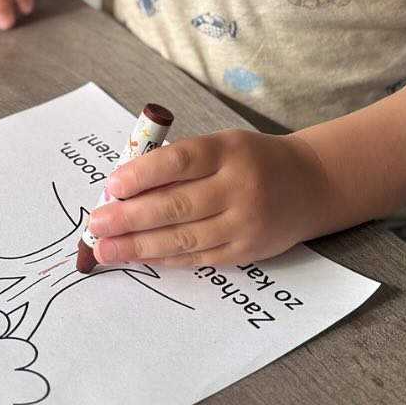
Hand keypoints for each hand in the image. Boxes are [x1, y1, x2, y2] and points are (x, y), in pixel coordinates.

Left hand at [86, 129, 326, 266]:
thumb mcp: (221, 145)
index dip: (143, 174)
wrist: (309, 185)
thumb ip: (179, 162)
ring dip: (138, 246)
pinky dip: (164, 258)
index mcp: (228, 151)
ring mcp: (244, 223)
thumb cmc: (250, 160)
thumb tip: (124, 188)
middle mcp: (238, 188)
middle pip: (177, 205)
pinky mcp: (246, 251)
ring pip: (183, 238)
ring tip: (105, 249)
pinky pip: (197, 257)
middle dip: (130, 218)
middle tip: (96, 224)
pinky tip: (137, 257)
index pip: (180, 161)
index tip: (112, 185)